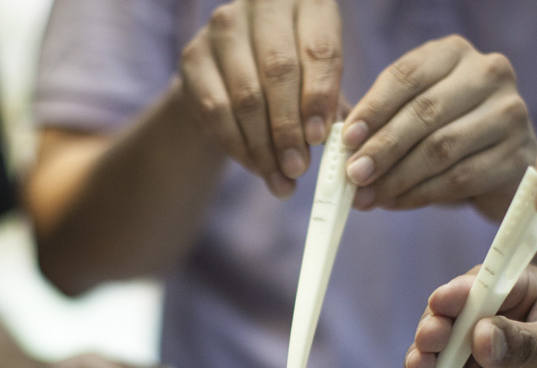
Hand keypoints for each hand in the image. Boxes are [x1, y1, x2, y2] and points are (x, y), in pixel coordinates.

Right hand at [178, 0, 343, 197]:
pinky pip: (216, 110)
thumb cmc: (295, 78)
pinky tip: (256, 168)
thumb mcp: (321, 82)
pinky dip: (238, 146)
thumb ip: (333, 107)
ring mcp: (223, 27)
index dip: (320, 97)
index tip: (321, 140)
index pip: (319, 50)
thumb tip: (343, 142)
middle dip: (290, 130)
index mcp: (308, 2)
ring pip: (246, 96)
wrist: (235, 71)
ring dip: (264, 147)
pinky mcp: (193, 56)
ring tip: (282, 181)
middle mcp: (264, 5)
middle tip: (299, 170)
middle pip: (279, 72)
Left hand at [342, 35, 536, 217]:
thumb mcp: (411, 116)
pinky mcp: (516, 154)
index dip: (373, 110)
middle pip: (424, 112)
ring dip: (397, 177)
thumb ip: (378, 122)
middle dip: (382, 148)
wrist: (500, 166)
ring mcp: (509, 112)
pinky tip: (396, 203)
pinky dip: (421, 194)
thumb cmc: (445, 135)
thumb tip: (339, 145)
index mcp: (453, 53)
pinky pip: (460, 178)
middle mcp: (488, 73)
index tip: (345, 141)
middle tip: (353, 175)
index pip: (406, 76)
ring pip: (441, 148)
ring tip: (368, 196)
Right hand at [400, 265, 536, 367]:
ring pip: (439, 359)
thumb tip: (479, 337)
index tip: (443, 304)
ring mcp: (481, 366)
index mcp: (524, 295)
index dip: (459, 293)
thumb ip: (530, 345)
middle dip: (433, 328)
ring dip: (422, 363)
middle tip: (429, 342)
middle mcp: (494, 326)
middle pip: (450, 320)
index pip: (483, 286)